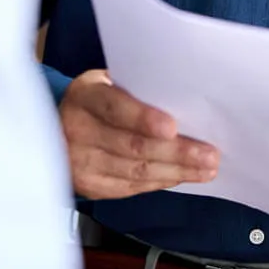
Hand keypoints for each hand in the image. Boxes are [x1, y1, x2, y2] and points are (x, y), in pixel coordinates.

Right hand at [60, 70, 219, 198]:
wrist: (59, 125)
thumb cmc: (100, 98)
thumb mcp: (110, 82)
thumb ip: (138, 89)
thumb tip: (186, 101)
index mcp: (84, 96)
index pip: (114, 108)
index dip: (143, 119)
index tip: (172, 127)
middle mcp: (76, 130)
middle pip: (131, 146)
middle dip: (176, 152)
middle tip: (209, 155)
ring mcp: (80, 162)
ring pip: (135, 171)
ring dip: (176, 172)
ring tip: (206, 169)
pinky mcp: (88, 185)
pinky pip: (130, 187)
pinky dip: (160, 182)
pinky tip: (181, 176)